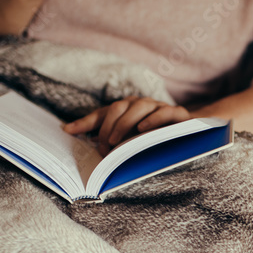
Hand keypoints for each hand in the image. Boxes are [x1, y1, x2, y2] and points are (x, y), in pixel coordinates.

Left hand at [64, 97, 191, 153]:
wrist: (187, 135)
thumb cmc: (150, 136)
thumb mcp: (123, 136)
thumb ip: (97, 129)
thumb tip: (66, 128)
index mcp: (128, 107)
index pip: (106, 111)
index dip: (89, 122)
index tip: (71, 132)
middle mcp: (142, 104)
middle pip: (122, 107)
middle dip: (110, 128)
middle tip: (103, 148)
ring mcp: (161, 107)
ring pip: (142, 106)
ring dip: (127, 123)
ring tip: (116, 142)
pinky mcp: (179, 115)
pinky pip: (167, 112)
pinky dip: (154, 120)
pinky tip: (143, 130)